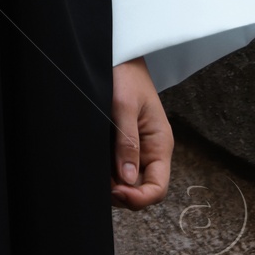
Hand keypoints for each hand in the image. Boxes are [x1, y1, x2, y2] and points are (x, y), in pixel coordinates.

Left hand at [110, 57, 171, 208]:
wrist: (118, 56)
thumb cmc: (125, 76)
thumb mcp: (125, 106)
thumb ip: (127, 143)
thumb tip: (128, 180)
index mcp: (160, 145)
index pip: (157, 188)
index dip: (138, 198)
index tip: (115, 191)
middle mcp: (151, 152)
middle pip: (142, 190)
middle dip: (122, 194)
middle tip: (99, 184)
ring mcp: (137, 150)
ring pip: (128, 183)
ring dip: (113, 185)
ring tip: (95, 173)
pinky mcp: (123, 145)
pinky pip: (118, 169)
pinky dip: (107, 174)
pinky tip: (95, 166)